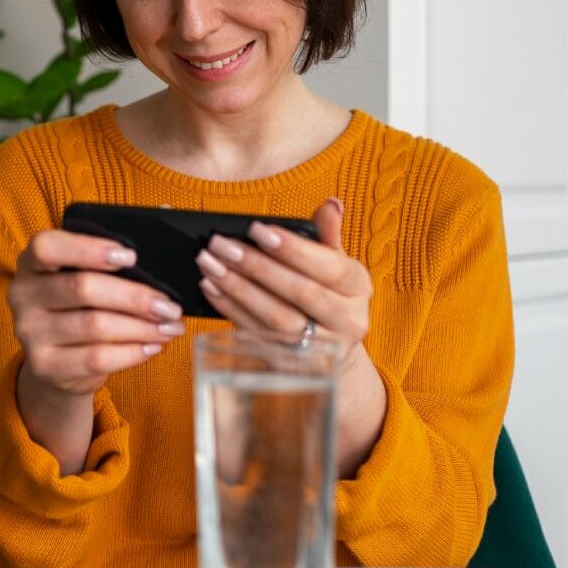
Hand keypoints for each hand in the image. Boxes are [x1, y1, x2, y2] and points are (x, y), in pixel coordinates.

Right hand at [8, 229, 184, 473]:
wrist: (56, 363)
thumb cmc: (79, 308)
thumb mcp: (86, 275)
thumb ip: (116, 248)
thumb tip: (168, 213)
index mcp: (32, 263)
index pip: (48, 247)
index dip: (89, 249)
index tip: (131, 257)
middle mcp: (23, 295)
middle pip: (82, 288)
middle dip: (134, 297)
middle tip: (169, 306)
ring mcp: (30, 333)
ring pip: (95, 326)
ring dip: (141, 327)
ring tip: (169, 327)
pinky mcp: (45, 366)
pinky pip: (97, 358)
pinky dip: (131, 352)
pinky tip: (152, 346)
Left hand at [194, 198, 385, 476]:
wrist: (332, 354)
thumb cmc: (328, 295)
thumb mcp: (336, 265)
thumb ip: (328, 235)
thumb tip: (330, 204)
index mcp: (359, 288)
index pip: (328, 266)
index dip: (293, 248)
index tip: (257, 229)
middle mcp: (346, 321)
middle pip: (298, 292)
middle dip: (256, 266)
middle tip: (220, 244)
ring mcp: (318, 347)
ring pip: (274, 317)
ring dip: (237, 288)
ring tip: (208, 264)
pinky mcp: (290, 363)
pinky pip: (255, 334)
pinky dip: (229, 309)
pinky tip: (210, 287)